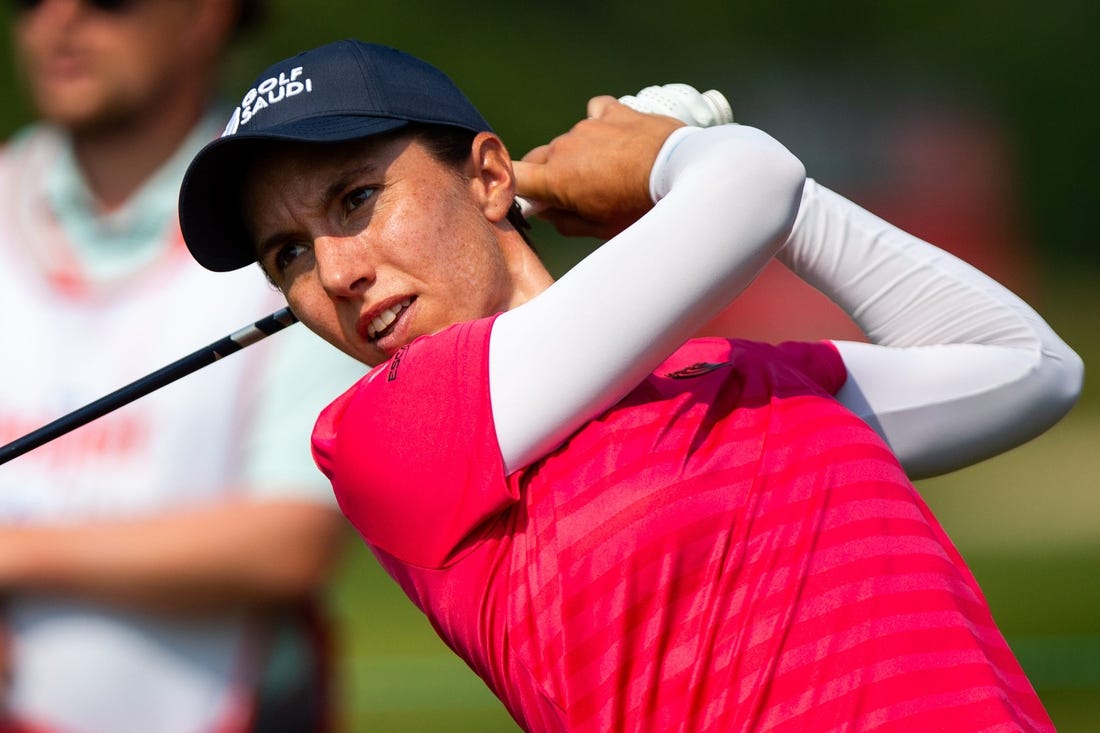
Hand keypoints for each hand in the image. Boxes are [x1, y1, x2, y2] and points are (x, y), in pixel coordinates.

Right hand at [512, 96, 683, 238]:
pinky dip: (600, 126)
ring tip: (610, 172)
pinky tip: (617, 139)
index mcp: (555, 179)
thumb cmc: (641, 208)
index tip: (523, 197)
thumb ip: (565, 221)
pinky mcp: (613, 111)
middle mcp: (564, 147)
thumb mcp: (601, 230)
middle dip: (549, 176)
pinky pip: (596, 114)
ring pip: (569, 141)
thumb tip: (546, 212)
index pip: (512, 177)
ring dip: (579, 154)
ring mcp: (588, 126)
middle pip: (539, 159)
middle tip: (574, 196)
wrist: (682, 173)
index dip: (511, 186)